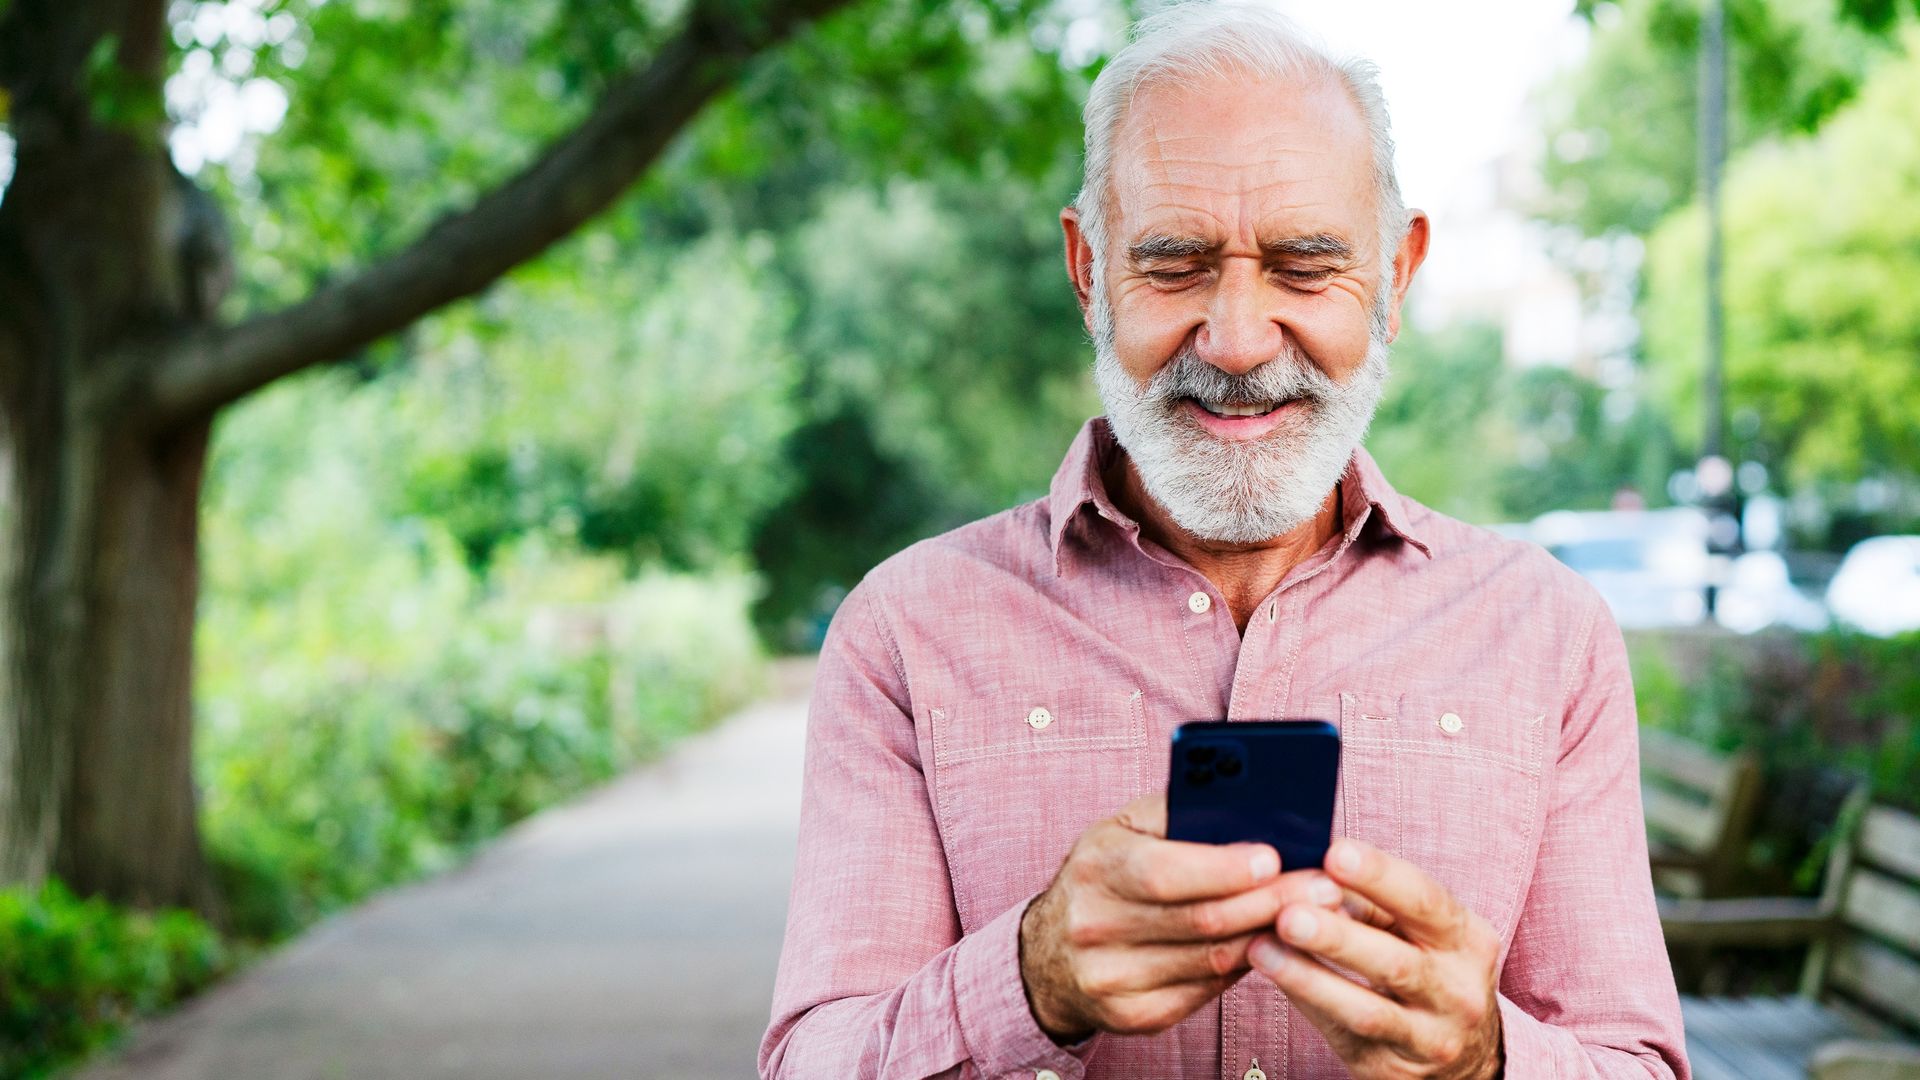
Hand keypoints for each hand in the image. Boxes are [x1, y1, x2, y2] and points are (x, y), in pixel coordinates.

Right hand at [1019, 793, 1348, 1042]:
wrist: (1048, 953)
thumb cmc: (1104, 875)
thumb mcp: (1124, 829)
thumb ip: (1178, 811)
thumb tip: (1250, 803)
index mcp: (1096, 866)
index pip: (1165, 871)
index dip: (1224, 868)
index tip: (1275, 857)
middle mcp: (1095, 925)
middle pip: (1201, 919)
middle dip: (1272, 901)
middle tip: (1325, 887)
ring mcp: (1111, 977)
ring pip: (1212, 959)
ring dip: (1271, 935)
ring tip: (1315, 913)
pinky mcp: (1132, 1014)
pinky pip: (1205, 990)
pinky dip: (1245, 966)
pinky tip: (1273, 945)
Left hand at [1248, 837, 1502, 1078]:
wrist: (1463, 1055)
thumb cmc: (1426, 969)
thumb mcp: (1418, 933)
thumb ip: (1371, 904)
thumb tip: (1310, 871)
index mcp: (1467, 940)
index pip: (1425, 901)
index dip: (1380, 876)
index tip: (1334, 853)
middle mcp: (1458, 991)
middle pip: (1396, 961)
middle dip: (1338, 936)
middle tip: (1288, 913)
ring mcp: (1431, 1037)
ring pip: (1367, 1009)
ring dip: (1309, 977)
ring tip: (1263, 949)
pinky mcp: (1395, 1070)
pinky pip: (1345, 1034)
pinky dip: (1308, 1002)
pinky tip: (1276, 977)